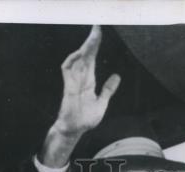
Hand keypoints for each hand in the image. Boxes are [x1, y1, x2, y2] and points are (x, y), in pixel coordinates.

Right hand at [41, 26, 120, 166]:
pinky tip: (80, 53)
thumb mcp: (102, 103)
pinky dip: (72, 60)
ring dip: (84, 48)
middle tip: (97, 27)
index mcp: (89, 81)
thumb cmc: (85, 119)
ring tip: (93, 38)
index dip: (95, 46)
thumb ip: (108, 90)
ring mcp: (73, 81)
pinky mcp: (68, 87)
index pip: (92, 59)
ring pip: (77, 59)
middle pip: (86, 55)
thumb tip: (117, 76)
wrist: (75, 130)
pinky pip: (67, 69)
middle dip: (91, 42)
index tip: (98, 33)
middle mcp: (81, 78)